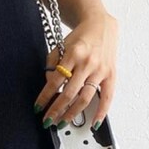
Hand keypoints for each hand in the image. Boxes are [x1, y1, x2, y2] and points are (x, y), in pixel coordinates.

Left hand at [34, 11, 119, 129]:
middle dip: (56, 110)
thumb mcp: (61, 46)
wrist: (100, 24)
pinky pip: (107, 97)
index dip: (44, 97)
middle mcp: (87, 63)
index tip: (38, 108)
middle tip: (47, 121)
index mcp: (72, 54)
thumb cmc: (79, 38)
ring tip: (63, 123)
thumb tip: (49, 88)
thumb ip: (52, 65)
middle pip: (69, 93)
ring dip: (72, 114)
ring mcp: (100, 70)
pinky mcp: (111, 74)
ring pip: (85, 98)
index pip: (55, 81)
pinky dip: (101, 112)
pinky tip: (94, 123)